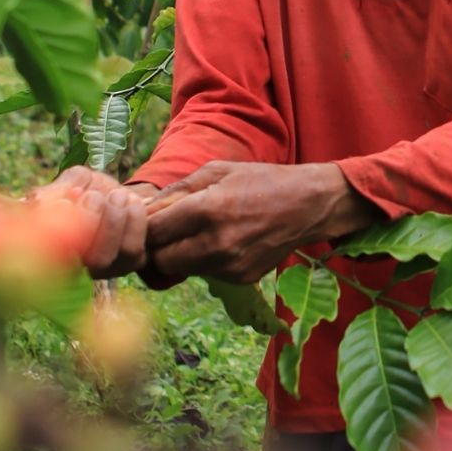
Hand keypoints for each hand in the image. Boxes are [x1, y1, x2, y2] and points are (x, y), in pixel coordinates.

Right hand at [36, 166, 157, 278]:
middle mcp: (77, 268)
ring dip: (115, 220)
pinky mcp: (131, 262)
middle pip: (91, 261)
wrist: (119, 194)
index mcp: (53, 249)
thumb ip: (55, 190)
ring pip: (111, 258)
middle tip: (95, 195)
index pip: (49, 255)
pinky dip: (136, 221)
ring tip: (117, 194)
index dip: (57, 231)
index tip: (64, 202)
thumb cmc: (88, 188)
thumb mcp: (72, 181)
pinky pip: (134, 250)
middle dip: (94, 225)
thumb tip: (37, 201)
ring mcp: (106, 268)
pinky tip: (131, 202)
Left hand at [144, 161, 374, 282]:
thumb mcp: (216, 171)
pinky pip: (206, 274)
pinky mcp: (240, 279)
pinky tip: (221, 241)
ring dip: (180, 255)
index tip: (150, 220)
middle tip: (166, 232)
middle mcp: (216, 243)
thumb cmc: (260, 180)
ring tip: (197, 233)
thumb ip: (176, 191)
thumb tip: (143, 210)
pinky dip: (204, 261)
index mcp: (208, 210)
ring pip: (181, 270)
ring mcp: (230, 266)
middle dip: (157, 247)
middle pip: (160, 261)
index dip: (144, 228)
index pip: (152, 233)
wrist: (308, 205)